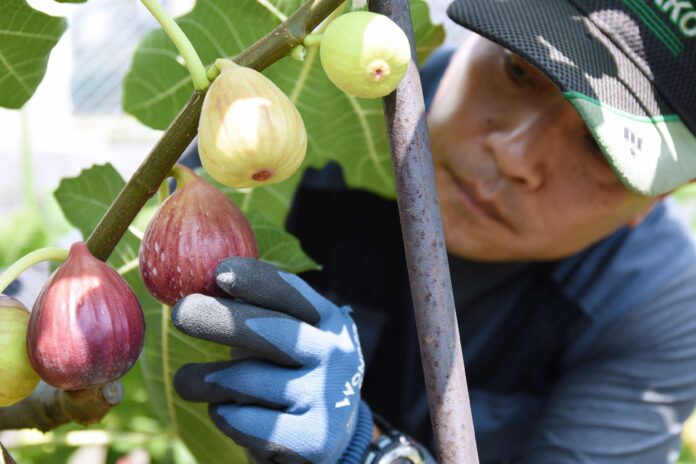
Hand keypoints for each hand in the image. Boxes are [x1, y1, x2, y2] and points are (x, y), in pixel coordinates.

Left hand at [171, 257, 373, 462]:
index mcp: (330, 320)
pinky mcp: (311, 440)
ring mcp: (326, 398)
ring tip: (188, 382)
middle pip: (269, 331)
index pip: (292, 293)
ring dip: (205, 380)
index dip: (256, 280)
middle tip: (180, 313)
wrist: (326, 439)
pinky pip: (243, 421)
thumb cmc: (290, 375)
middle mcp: (335, 355)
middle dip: (220, 319)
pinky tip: (227, 412)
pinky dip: (224, 416)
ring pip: (245, 379)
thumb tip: (202, 287)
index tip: (219, 272)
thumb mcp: (287, 339)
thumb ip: (258, 315)